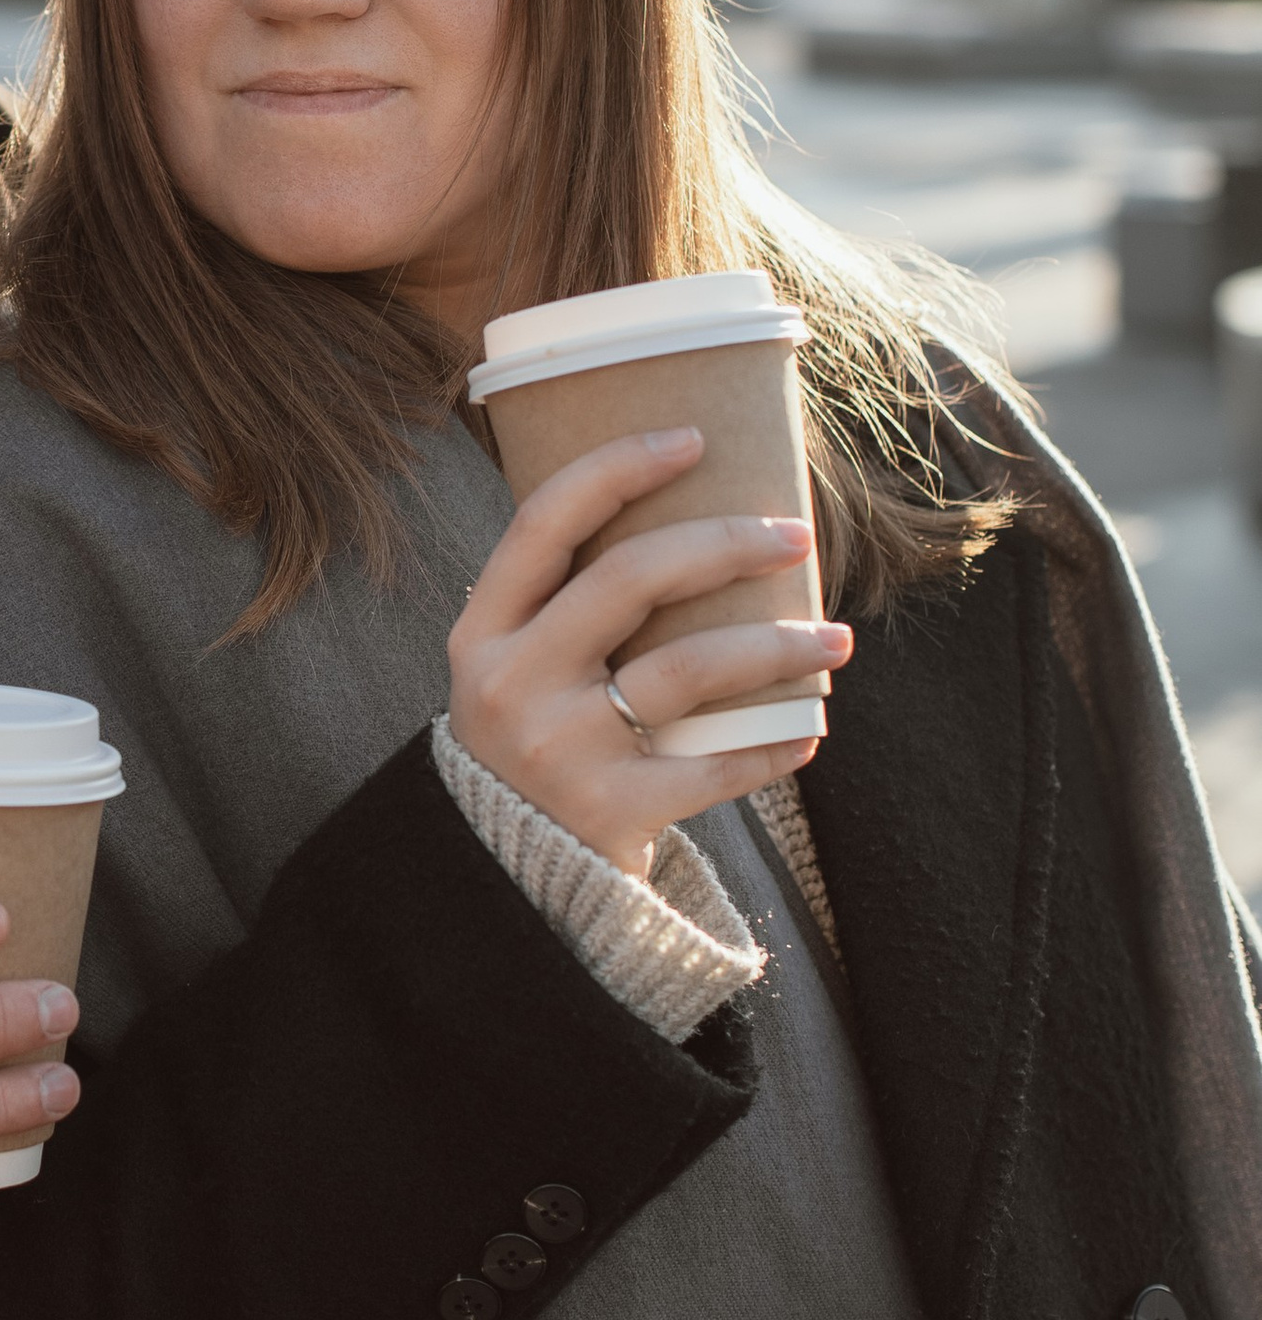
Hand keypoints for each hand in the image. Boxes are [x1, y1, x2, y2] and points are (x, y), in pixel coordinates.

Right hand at [448, 425, 852, 877]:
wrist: (500, 879)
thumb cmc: (530, 746)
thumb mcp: (513, 670)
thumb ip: (565, 609)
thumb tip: (691, 523)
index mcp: (483, 632)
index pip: (545, 522)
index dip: (617, 468)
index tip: (692, 440)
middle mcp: (512, 682)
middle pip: (629, 578)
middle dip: (725, 543)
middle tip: (794, 535)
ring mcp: (560, 748)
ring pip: (688, 666)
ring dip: (777, 643)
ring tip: (835, 638)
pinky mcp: (610, 810)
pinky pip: (713, 764)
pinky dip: (770, 746)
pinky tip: (806, 731)